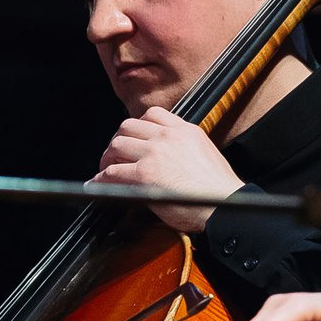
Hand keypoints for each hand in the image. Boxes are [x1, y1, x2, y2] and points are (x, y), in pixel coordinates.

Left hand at [92, 106, 242, 232]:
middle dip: (118, 140)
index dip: (137, 127)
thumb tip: (166, 157)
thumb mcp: (204, 154)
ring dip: (107, 157)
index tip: (133, 138)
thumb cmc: (218, 191)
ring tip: (105, 169)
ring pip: (118, 144)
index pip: (153, 115)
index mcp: (185, 130)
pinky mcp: (144, 174)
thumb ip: (183, 147)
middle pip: (129, 126)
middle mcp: (168, 136)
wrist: (224, 206)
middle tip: (114, 155)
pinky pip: (112, 172)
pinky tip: (97, 185)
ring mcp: (155, 153)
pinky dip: (100, 179)